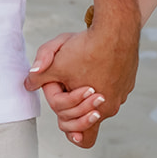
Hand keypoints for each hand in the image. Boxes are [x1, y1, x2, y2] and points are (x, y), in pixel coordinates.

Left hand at [26, 23, 137, 148]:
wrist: (116, 28)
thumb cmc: (87, 46)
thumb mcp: (56, 61)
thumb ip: (39, 75)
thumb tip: (28, 83)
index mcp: (95, 111)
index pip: (74, 130)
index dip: (62, 114)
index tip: (62, 97)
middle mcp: (111, 107)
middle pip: (87, 117)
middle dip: (74, 104)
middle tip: (69, 84)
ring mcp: (122, 94)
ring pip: (100, 101)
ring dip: (89, 92)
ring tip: (84, 70)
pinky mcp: (128, 81)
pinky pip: (112, 87)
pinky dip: (103, 80)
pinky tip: (98, 62)